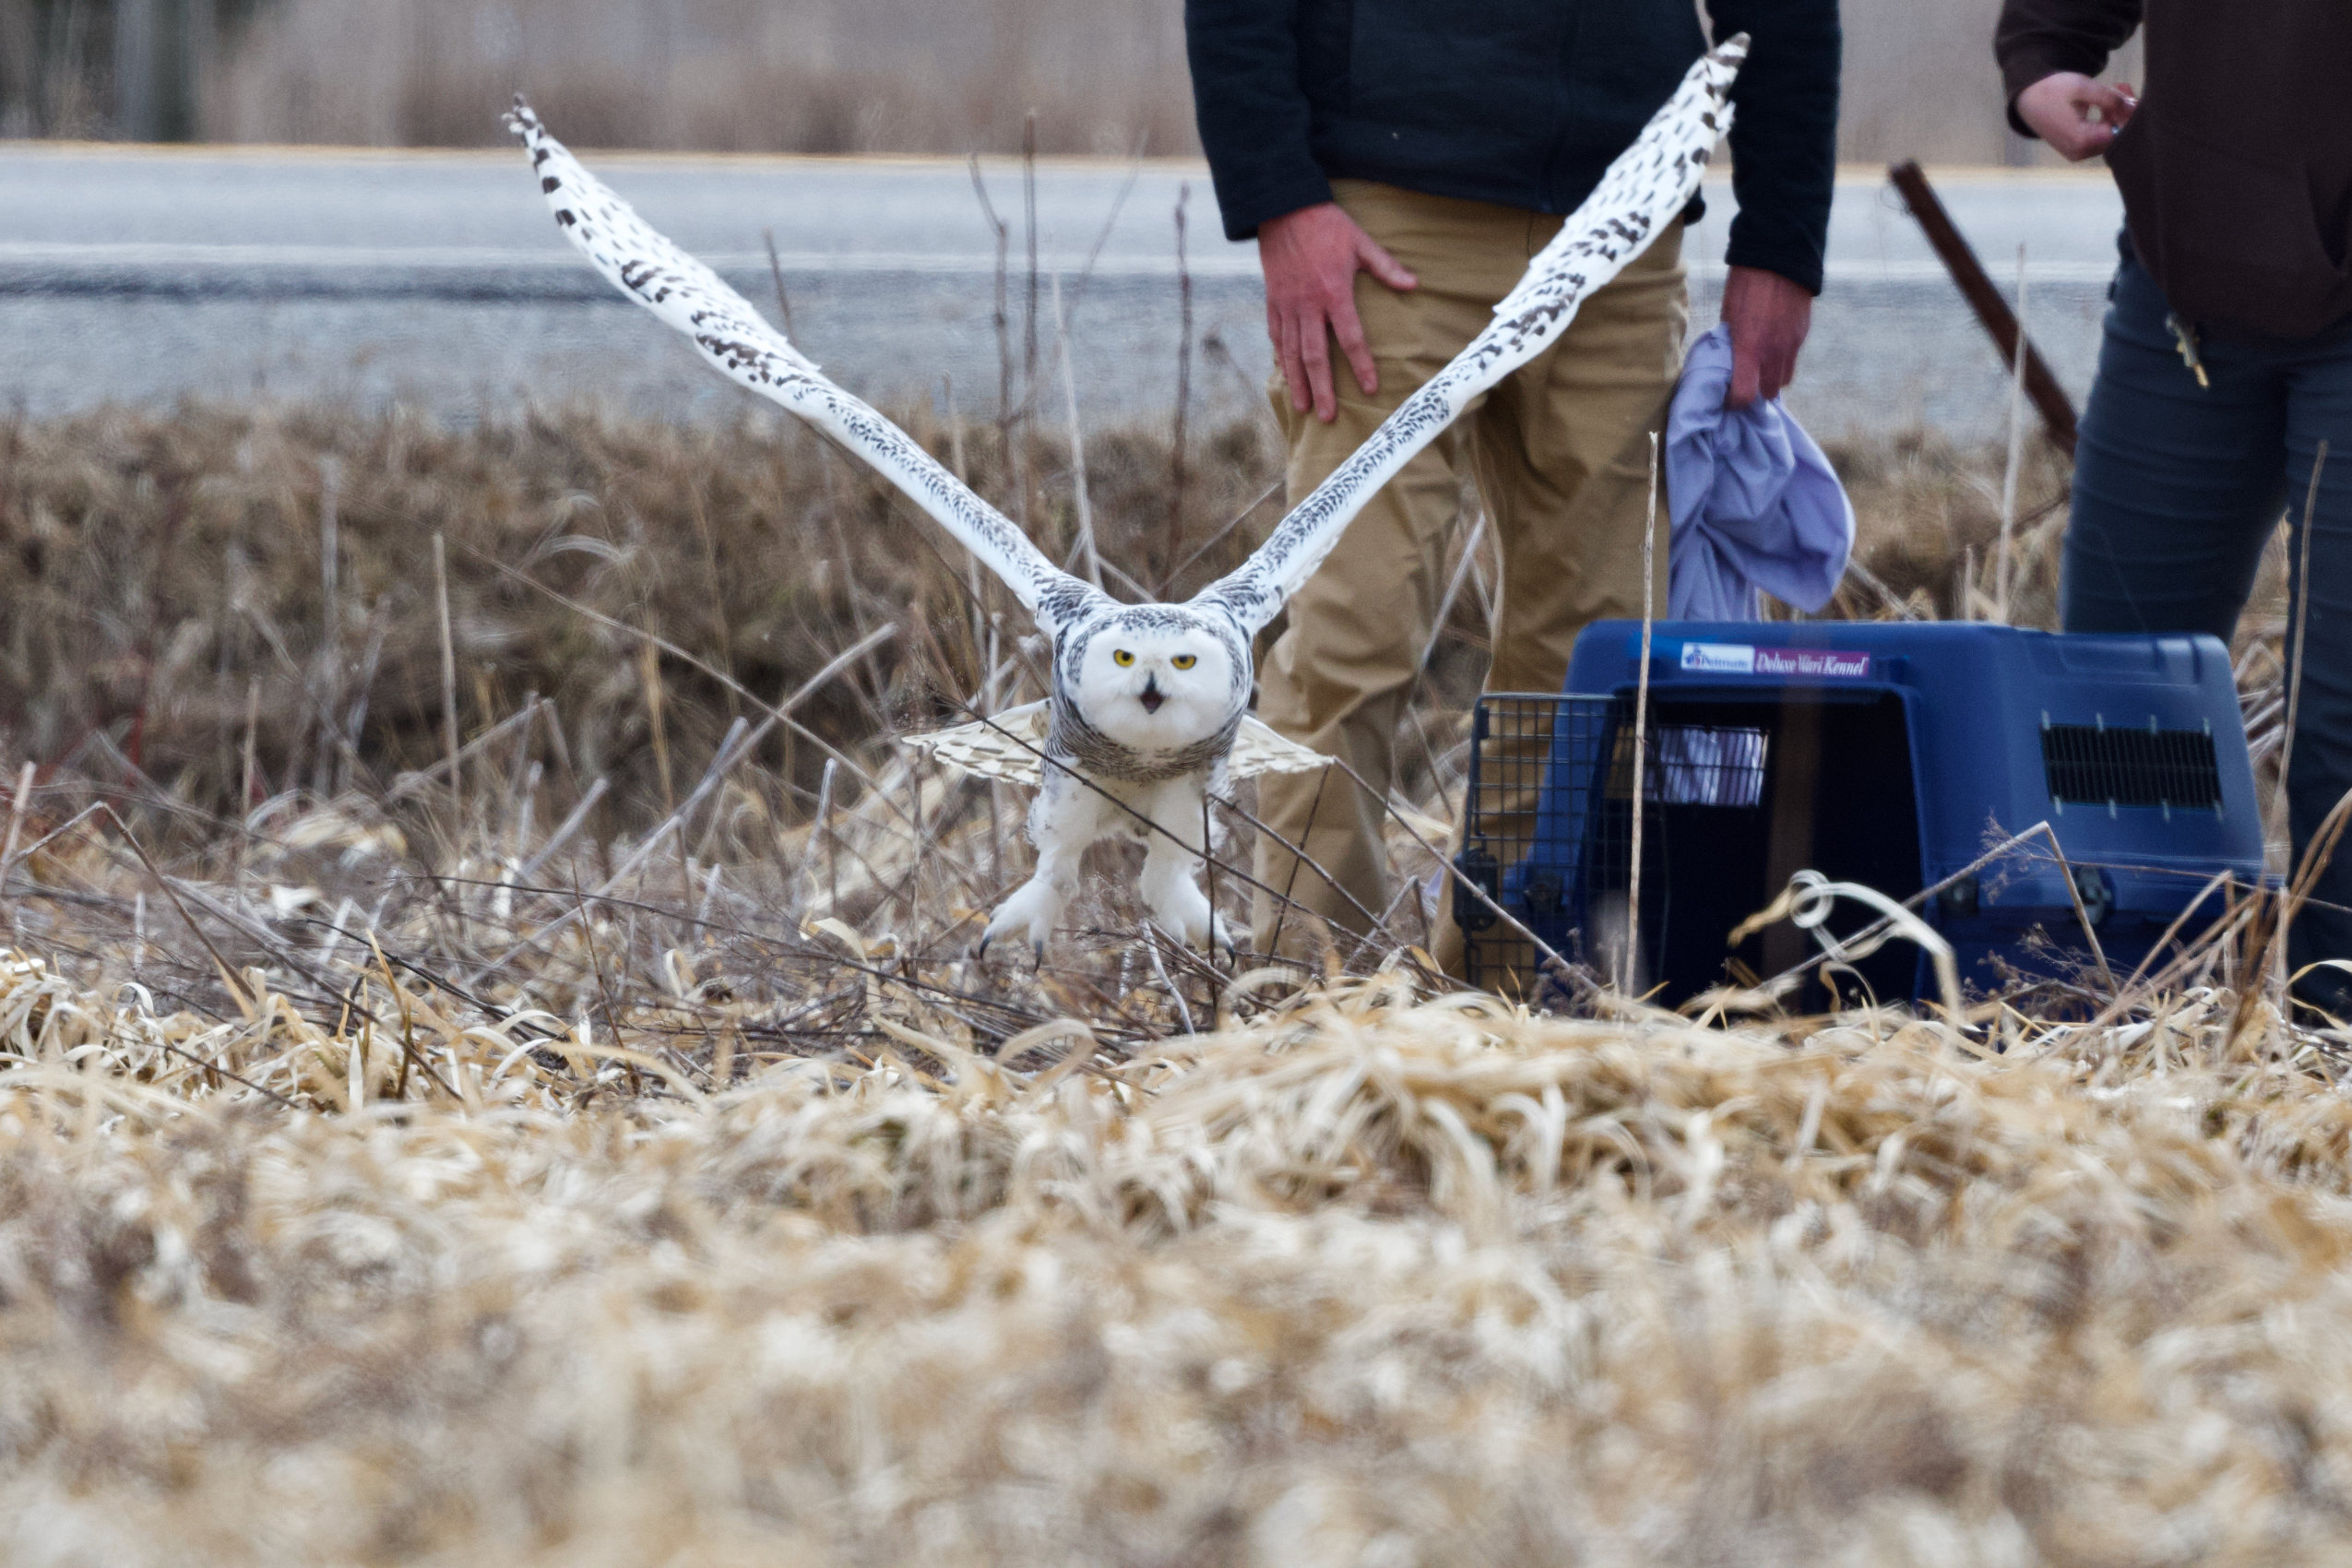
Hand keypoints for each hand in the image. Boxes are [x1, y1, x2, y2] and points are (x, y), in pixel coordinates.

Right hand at [1258, 202, 1417, 421]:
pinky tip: (1286, 373)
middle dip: (1323, 388)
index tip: (1370, 389)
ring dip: (1298, 382)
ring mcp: (1288, 305)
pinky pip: (1276, 335)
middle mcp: (1309, 305)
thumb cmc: (1326, 225)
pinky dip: (1281, 356)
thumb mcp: (1361, 242)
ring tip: (1303, 407)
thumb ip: (1386, 267)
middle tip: (1328, 416)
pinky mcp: (1273, 300)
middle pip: (1316, 356)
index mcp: (1334, 293)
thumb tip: (1414, 284)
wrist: (1282, 208)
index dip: (1361, 365)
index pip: (1351, 338)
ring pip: (1292, 352)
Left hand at [1720, 265, 1811, 407]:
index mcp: (1749, 348)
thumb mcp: (1728, 315)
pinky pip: (1793, 357)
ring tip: (1760, 364)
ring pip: (1784, 377)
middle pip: (1769, 392)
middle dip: (1757, 390)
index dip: (1736, 400)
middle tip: (1746, 379)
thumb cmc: (1745, 284)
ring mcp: (1792, 344)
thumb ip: (1732, 342)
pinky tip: (1773, 343)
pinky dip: (1783, 358)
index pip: (1745, 395)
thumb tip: (1730, 358)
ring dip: (1772, 376)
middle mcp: (1774, 352)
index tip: (1729, 394)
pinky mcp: (1803, 333)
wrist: (1779, 257)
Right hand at [2015, 71, 2136, 161]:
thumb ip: (2111, 98)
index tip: (2125, 90)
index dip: (2128, 111)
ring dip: (2115, 114)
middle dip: (2123, 111)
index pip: (2120, 131)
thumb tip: (2133, 107)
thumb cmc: (2051, 90)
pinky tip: (2103, 103)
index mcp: (2081, 140)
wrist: (2026, 97)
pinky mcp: (2076, 150)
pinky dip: (2105, 121)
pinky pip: (2099, 138)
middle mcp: (2079, 152)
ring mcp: (2077, 153)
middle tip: (2121, 86)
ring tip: (2113, 90)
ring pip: (2109, 137)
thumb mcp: (2083, 87)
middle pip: (2116, 136)